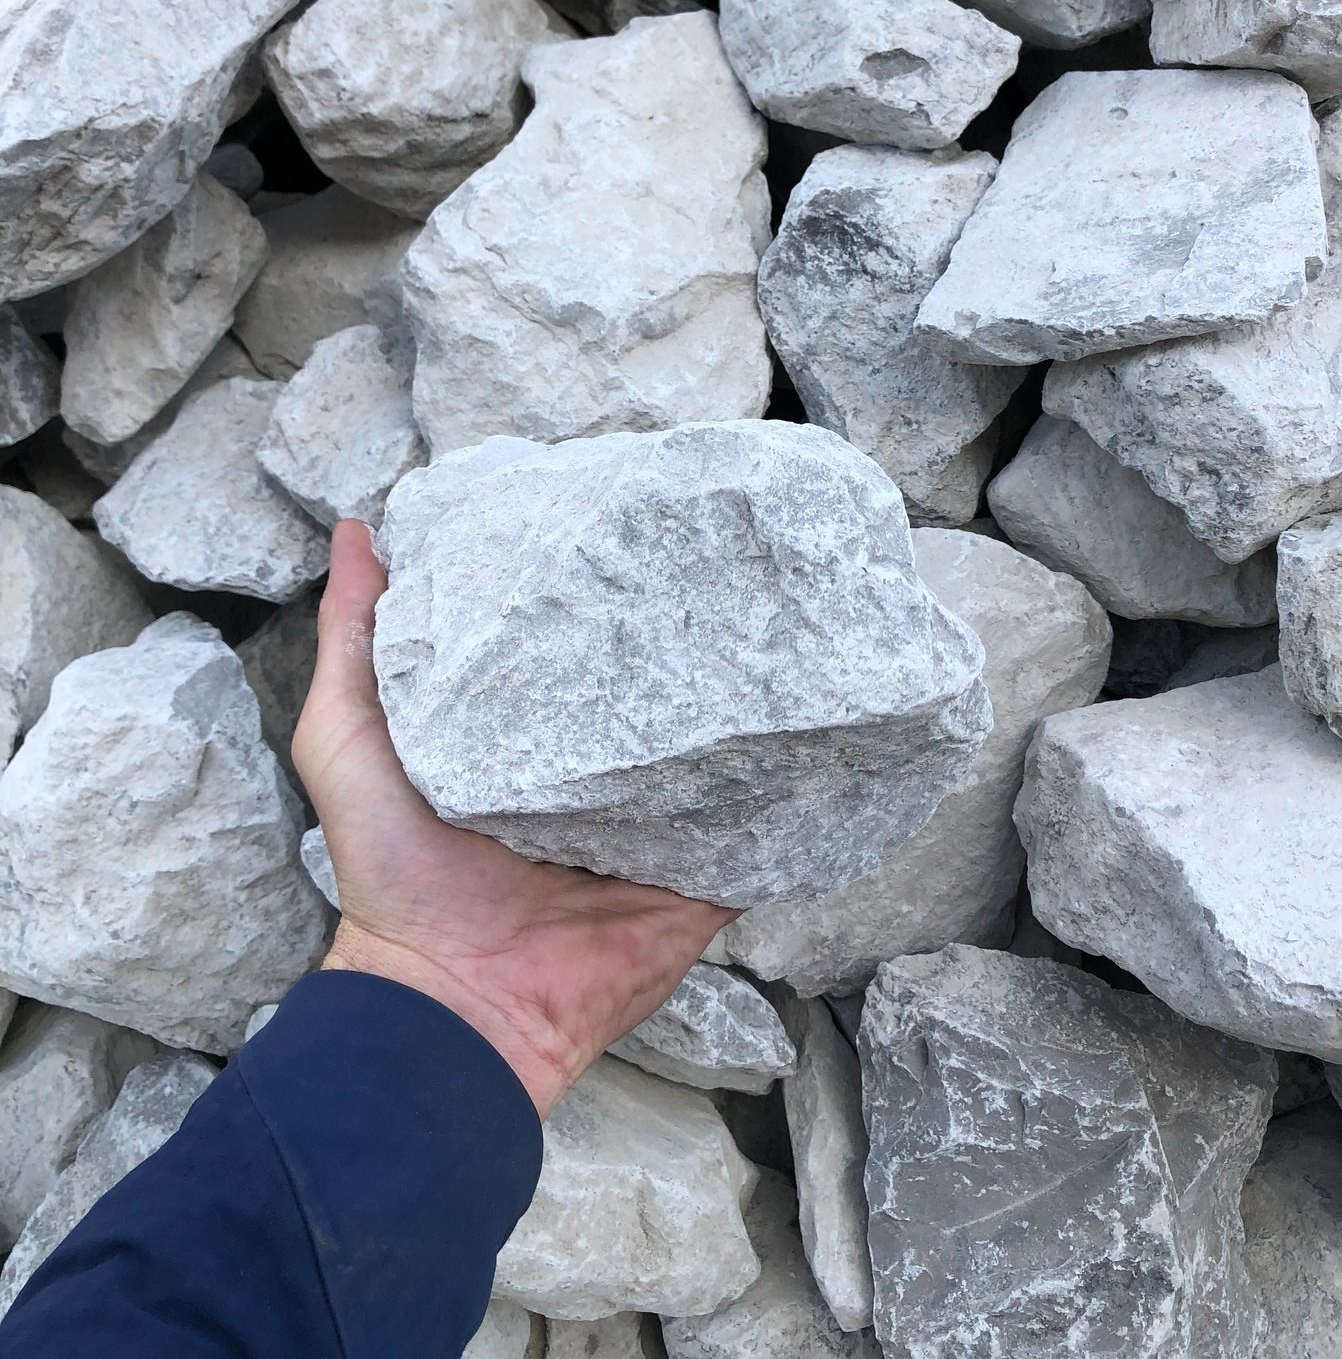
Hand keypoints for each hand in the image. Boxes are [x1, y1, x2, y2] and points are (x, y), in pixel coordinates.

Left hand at [293, 520, 736, 1118]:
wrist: (452, 1000)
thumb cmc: (392, 871)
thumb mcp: (347, 737)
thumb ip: (356, 639)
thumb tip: (356, 530)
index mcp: (527, 734)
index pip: (574, 647)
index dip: (595, 592)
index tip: (623, 518)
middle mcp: (597, 771)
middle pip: (656, 690)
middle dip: (685, 633)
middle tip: (720, 555)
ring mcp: (657, 823)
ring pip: (716, 745)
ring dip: (745, 698)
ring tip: (784, 614)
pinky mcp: (703, 873)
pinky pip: (758, 820)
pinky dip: (786, 778)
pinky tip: (817, 711)